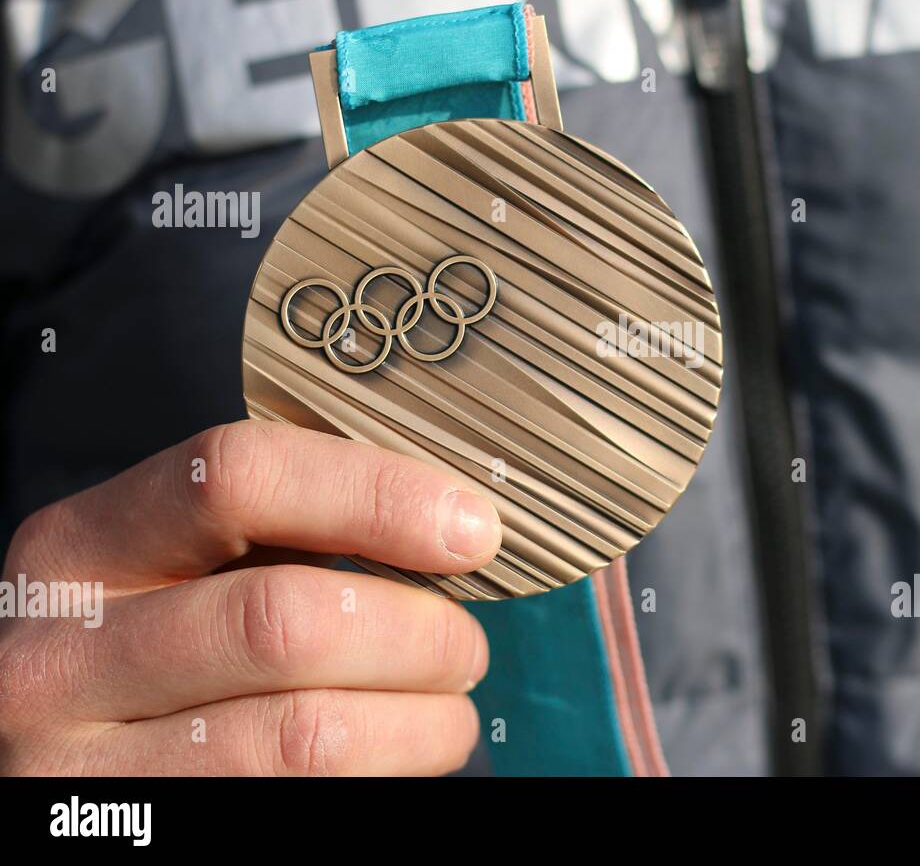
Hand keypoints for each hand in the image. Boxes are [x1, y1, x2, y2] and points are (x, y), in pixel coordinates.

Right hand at [0, 421, 501, 774]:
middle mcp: (58, 655)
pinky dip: (382, 773)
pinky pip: (293, 805)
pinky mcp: (138, 837)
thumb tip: (456, 525)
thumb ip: (292, 534)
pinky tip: (401, 753)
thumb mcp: (188, 571)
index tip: (471, 530)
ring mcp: (79, 767)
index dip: (376, 495)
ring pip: (300, 735)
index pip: (237, 479)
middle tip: (465, 646)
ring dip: (416, 722)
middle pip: (281, 620)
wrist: (69, 767)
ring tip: (451, 713)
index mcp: (82, 547)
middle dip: (415, 634)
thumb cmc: (161, 646)